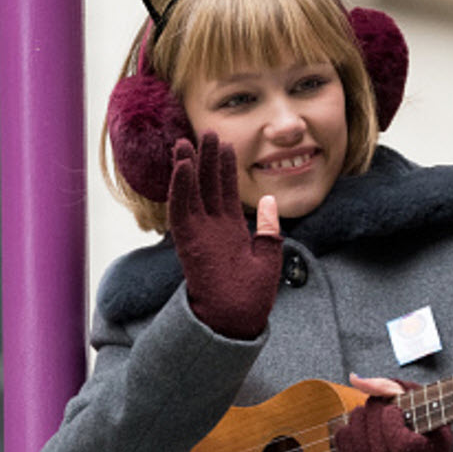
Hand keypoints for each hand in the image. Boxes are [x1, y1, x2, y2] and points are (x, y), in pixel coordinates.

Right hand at [167, 133, 281, 338]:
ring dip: (187, 168)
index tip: (226, 144)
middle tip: (205, 132)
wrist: (238, 320)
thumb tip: (271, 201)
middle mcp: (212, 228)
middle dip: (206, 159)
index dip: (225, 168)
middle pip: (206, 186)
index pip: (226, 192)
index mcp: (231, 231)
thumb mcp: (268, 256)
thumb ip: (269, 229)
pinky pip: (182, 210)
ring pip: (189, 194)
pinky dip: (180, 188)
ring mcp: (199, 234)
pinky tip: (182, 166)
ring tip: (186, 141)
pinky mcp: (188, 242)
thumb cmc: (253, 296)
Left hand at [334, 374, 452, 451]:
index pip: (403, 447)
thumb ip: (385, 387)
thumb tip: (354, 380)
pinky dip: (347, 445)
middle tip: (373, 405)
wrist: (432, 438)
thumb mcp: (414, 394)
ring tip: (362, 414)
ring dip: (357, 431)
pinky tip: (351, 428)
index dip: (390, 425)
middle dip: (370, 424)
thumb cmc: (426, 411)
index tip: (393, 409)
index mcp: (435, 451)